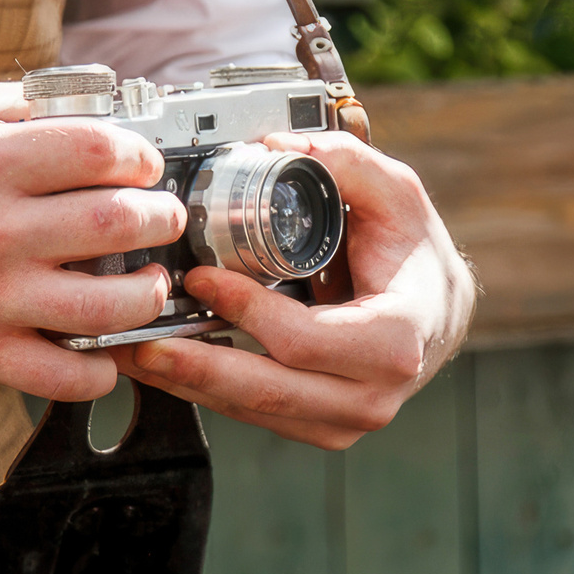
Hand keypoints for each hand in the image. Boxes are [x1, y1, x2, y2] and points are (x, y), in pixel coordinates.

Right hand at [0, 80, 182, 400]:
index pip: (97, 150)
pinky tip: (103, 347)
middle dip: (160, 219)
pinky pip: (63, 375)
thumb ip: (10, 103)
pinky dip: (101, 368)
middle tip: (161, 219)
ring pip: (108, 306)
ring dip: (147, 293)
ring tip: (147, 282)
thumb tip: (85, 101)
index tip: (143, 165)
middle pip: (117, 223)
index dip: (139, 155)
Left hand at [118, 132, 473, 448]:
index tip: (201, 277)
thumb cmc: (414, 254)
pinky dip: (207, 391)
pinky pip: (256, 417)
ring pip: (254, 412)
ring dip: (189, 384)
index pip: (303, 340)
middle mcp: (373, 394)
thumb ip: (344, 162)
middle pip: (268, 391)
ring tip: (135, 353)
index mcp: (395, 340)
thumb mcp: (394, 194)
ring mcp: (347, 420)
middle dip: (195, 365)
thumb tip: (276, 145)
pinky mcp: (321, 428)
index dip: (246, 312)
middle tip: (140, 339)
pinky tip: (168, 365)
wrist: (438, 311)